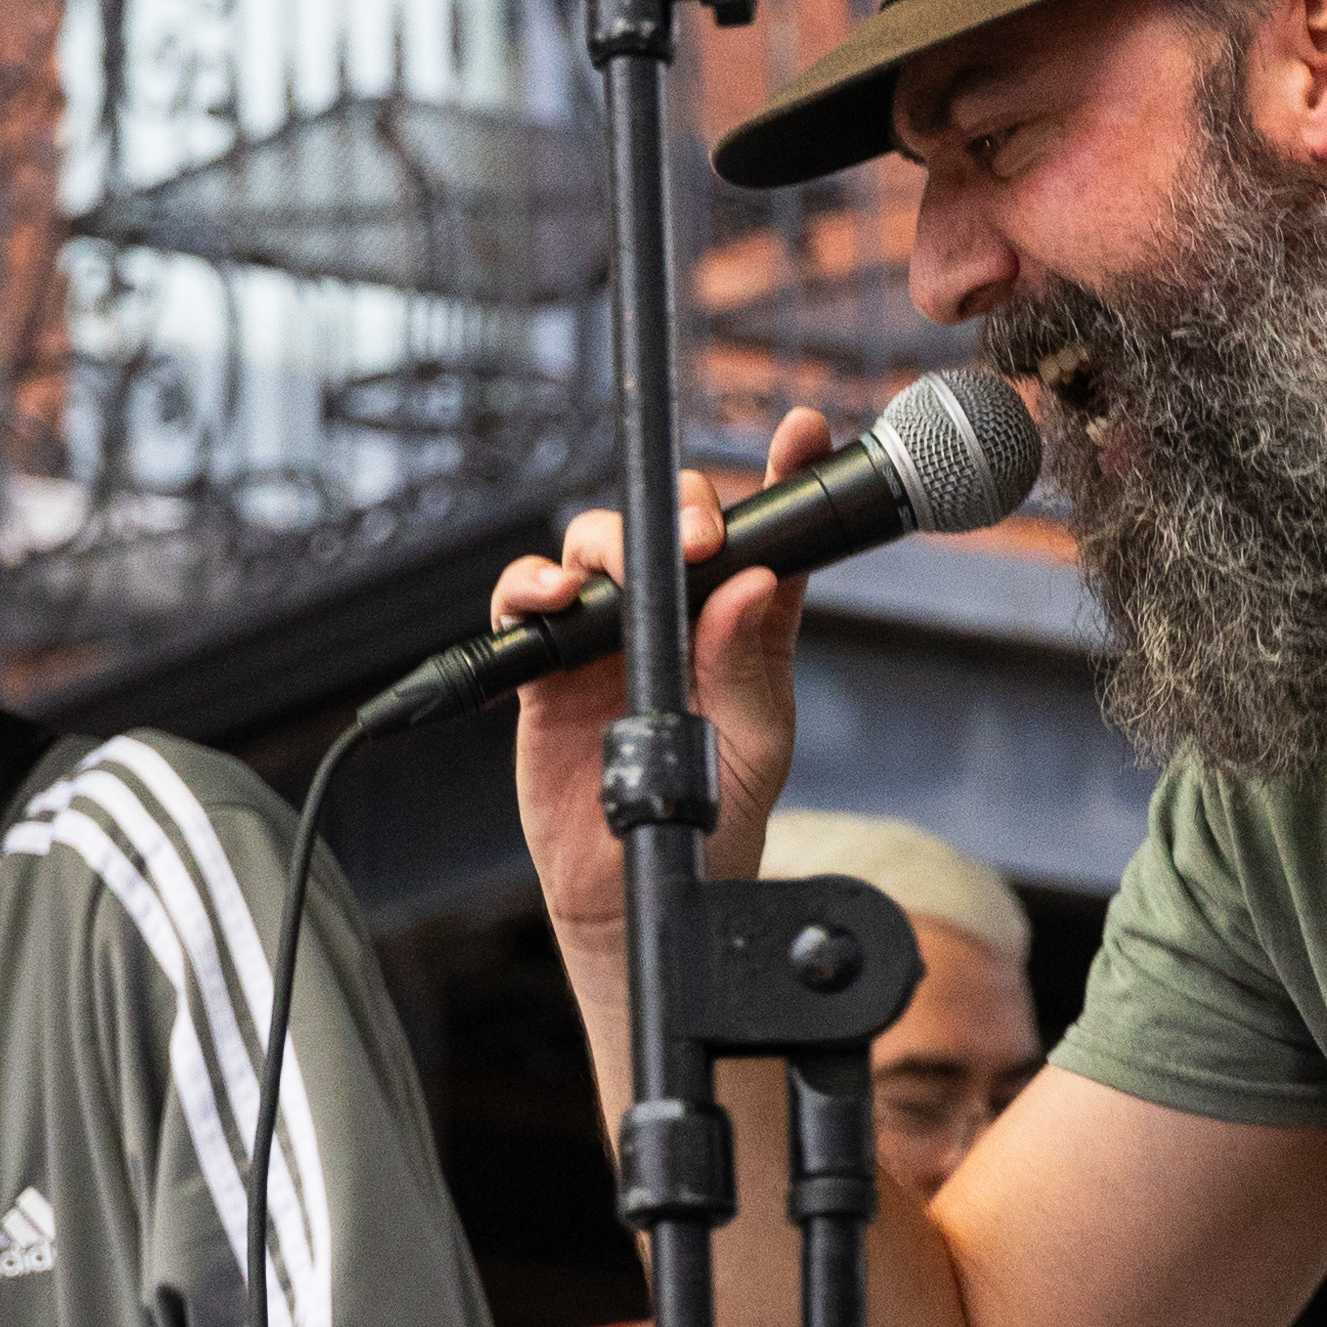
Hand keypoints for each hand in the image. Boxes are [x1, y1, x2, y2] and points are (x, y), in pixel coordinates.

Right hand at [497, 405, 837, 955]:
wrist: (634, 892)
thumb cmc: (711, 824)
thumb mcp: (752, 745)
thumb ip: (747, 664)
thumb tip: (749, 585)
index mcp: (738, 633)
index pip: (764, 542)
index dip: (782, 480)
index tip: (801, 435)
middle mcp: (672, 623)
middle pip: (669, 525)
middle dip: (684, 507)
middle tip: (699, 537)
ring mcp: (608, 641)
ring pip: (593, 550)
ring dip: (603, 541)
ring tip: (614, 572)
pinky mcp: (550, 670)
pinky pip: (526, 605)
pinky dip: (529, 586)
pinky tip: (551, 600)